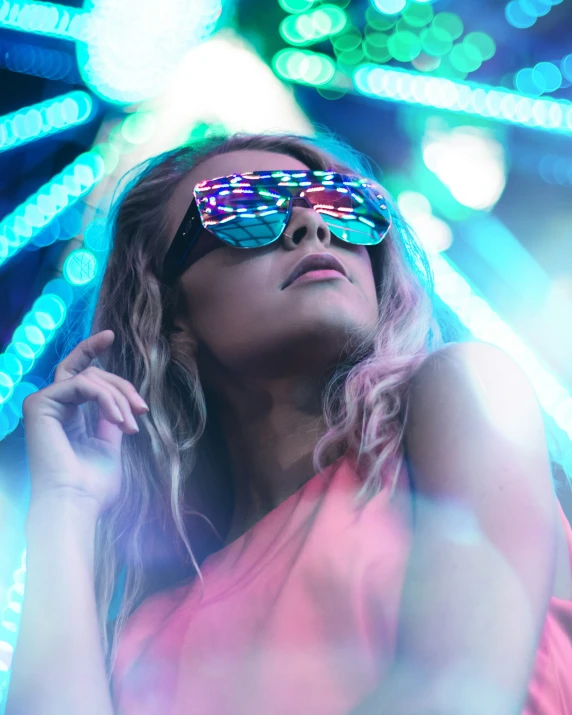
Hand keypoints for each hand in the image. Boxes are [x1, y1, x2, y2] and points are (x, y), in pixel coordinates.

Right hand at [22, 330, 148, 517]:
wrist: (76, 503)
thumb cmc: (93, 485)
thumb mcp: (109, 445)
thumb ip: (111, 420)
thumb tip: (121, 404)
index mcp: (67, 415)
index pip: (79, 373)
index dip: (91, 350)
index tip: (111, 335)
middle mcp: (53, 406)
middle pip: (90, 372)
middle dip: (121, 385)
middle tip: (141, 409)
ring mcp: (43, 403)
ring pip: (91, 377)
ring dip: (119, 398)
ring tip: (131, 423)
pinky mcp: (39, 404)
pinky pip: (83, 385)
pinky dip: (107, 399)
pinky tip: (119, 421)